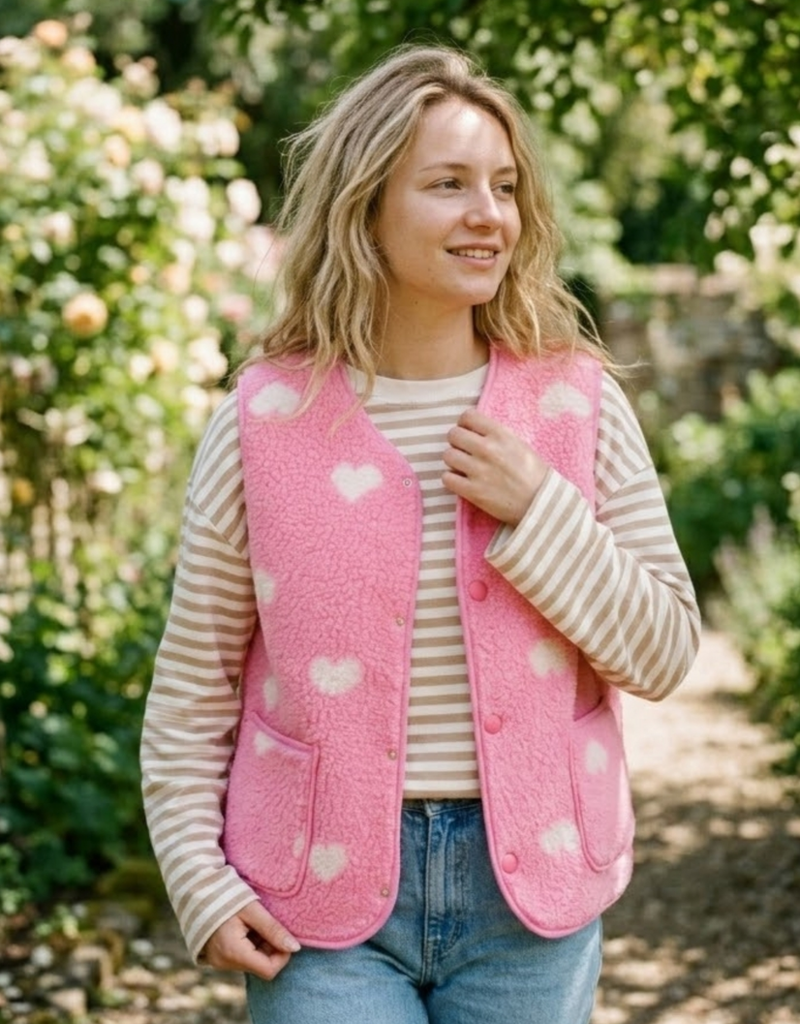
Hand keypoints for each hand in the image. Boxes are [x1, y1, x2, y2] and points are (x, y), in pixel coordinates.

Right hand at [203, 900, 299, 980]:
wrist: (196, 891)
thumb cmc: (225, 896)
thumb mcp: (252, 909)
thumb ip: (273, 930)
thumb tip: (295, 948)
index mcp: (233, 952)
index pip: (269, 970)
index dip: (282, 955)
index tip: (284, 935)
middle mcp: (224, 963)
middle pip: (260, 966)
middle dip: (271, 947)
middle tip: (268, 923)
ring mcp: (219, 962)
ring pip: (252, 962)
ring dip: (260, 945)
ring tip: (254, 922)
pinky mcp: (217, 957)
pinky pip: (241, 957)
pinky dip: (250, 945)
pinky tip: (245, 927)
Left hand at [442, 409, 547, 525]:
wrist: (541, 503)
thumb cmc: (534, 474)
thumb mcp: (519, 445)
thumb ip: (497, 436)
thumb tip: (476, 430)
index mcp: (500, 435)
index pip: (468, 416)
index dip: (465, 424)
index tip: (468, 432)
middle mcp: (487, 449)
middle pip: (453, 434)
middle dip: (457, 442)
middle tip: (464, 451)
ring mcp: (478, 470)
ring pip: (447, 455)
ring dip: (453, 461)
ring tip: (463, 467)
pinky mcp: (472, 491)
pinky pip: (447, 478)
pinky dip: (451, 479)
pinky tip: (461, 481)